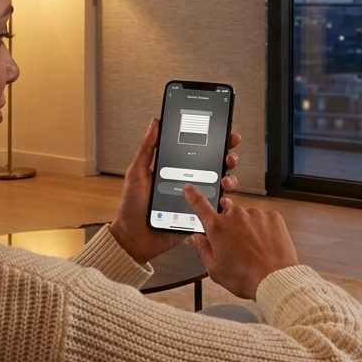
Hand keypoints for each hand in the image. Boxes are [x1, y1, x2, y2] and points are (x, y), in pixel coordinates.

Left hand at [109, 118, 241, 265]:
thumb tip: (155, 123)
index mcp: (176, 169)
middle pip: (215, 165)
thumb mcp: (137, 173)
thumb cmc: (132, 207)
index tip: (224, 133)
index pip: (199, 150)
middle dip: (228, 157)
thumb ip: (147, 148)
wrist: (134, 238)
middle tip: (229, 155)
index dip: (214, 141)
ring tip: (225, 179)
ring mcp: (195, 198)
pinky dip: (224, 202)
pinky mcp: (198, 215)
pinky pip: (216, 207)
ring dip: (229, 178)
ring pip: (220, 184)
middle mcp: (188, 182)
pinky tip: (223, 198)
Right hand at [183, 185, 298, 299]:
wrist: (274, 279)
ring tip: (253, 250)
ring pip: (246, 217)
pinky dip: (262, 229)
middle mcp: (235, 216)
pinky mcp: (272, 216)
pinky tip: (263, 245)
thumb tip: (195, 238)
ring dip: (247, 228)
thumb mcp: (215, 269)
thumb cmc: (245, 277)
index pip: (200, 205)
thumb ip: (202, 250)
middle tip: (236, 247)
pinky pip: (263, 219)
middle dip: (229, 228)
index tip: (189, 188)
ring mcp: (255, 214)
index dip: (193, 195)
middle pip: (227, 215)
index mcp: (218, 228)